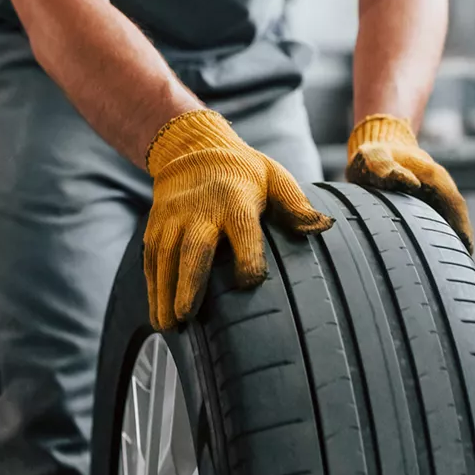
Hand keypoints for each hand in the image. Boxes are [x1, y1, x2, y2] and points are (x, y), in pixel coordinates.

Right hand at [144, 110, 333, 330]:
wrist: (193, 149)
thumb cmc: (243, 172)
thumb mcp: (273, 178)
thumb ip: (295, 204)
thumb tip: (324, 226)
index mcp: (236, 200)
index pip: (243, 230)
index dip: (247, 257)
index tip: (249, 282)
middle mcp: (201, 210)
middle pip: (193, 248)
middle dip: (188, 282)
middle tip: (186, 316)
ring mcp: (174, 218)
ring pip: (166, 257)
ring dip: (165, 292)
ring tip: (168, 326)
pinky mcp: (156, 226)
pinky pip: (151, 258)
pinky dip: (152, 286)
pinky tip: (158, 314)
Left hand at [345, 114, 473, 252]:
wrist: (376, 147)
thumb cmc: (373, 155)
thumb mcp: (373, 157)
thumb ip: (385, 167)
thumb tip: (410, 183)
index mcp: (431, 174)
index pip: (454, 202)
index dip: (461, 225)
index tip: (466, 247)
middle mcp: (438, 185)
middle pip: (456, 214)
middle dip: (460, 238)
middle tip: (459, 263)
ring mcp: (434, 193)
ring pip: (449, 218)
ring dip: (452, 238)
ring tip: (450, 264)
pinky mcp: (426, 201)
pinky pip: (437, 219)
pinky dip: (440, 234)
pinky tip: (435, 254)